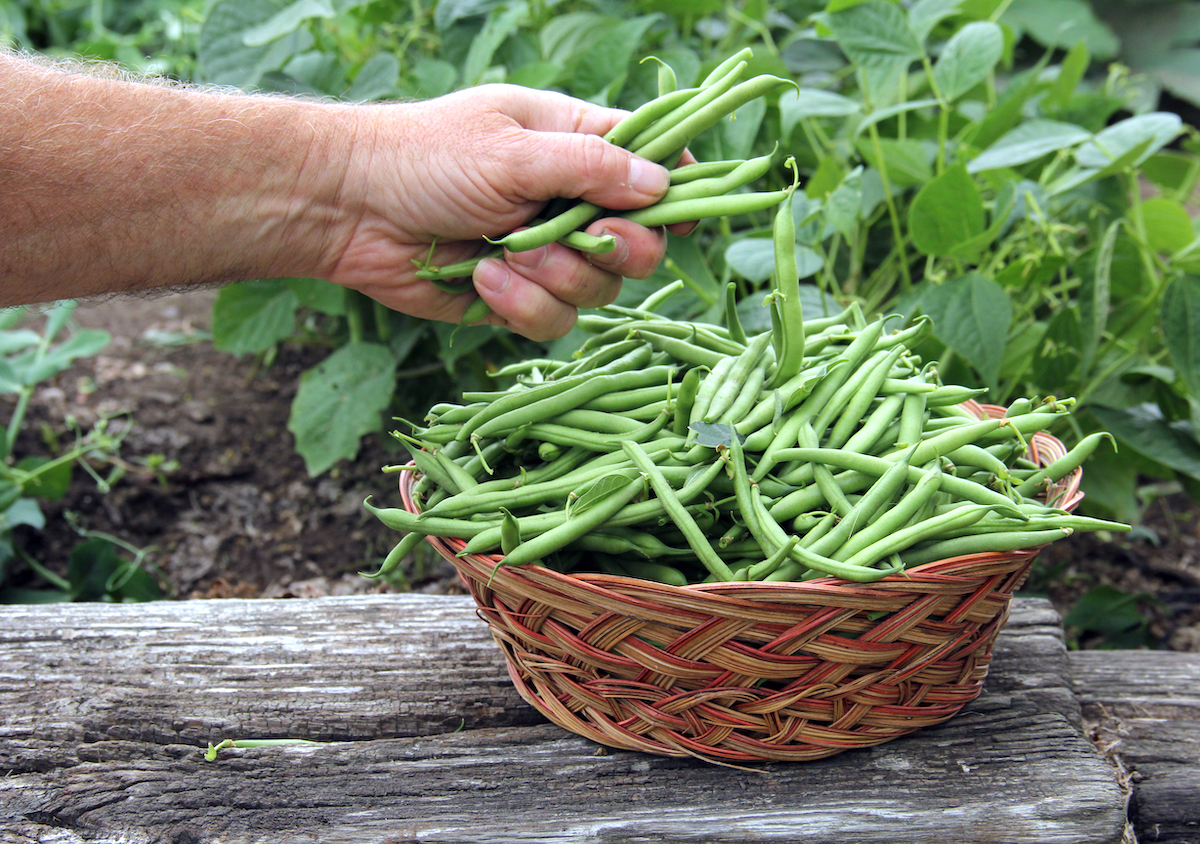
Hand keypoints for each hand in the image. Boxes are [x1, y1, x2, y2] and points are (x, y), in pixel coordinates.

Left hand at [317, 84, 693, 340]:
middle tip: (590, 241)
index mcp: (573, 143)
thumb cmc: (425, 157)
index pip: (650, 161)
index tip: (686, 215)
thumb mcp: (512, 150)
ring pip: (598, 289)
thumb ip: (590, 169)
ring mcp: (544, 252)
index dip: (677, 187)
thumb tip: (663, 185)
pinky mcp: (516, 297)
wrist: (349, 209)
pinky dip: (521, 306)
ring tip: (505, 254)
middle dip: (617, 249)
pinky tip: (482, 280)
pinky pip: (553, 320)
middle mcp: (568, 200)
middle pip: (640, 242)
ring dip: (555, 278)